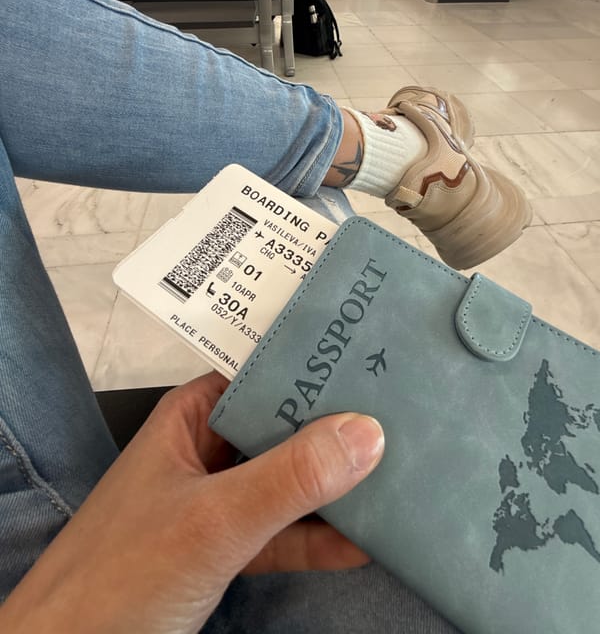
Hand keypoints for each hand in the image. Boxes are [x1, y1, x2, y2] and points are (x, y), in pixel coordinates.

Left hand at [1, 372, 384, 632]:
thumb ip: (288, 478)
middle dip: (338, 425)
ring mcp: (220, 499)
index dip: (314, 362)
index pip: (262, 372)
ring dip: (337, 485)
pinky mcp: (228, 547)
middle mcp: (209, 448)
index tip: (374, 355)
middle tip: (407, 412)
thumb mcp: (214, 518)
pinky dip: (322, 536)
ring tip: (402, 472)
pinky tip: (369, 539)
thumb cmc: (123, 573)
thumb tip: (367, 433)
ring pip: (290, 480)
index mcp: (192, 416)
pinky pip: (286, 531)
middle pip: (283, 425)